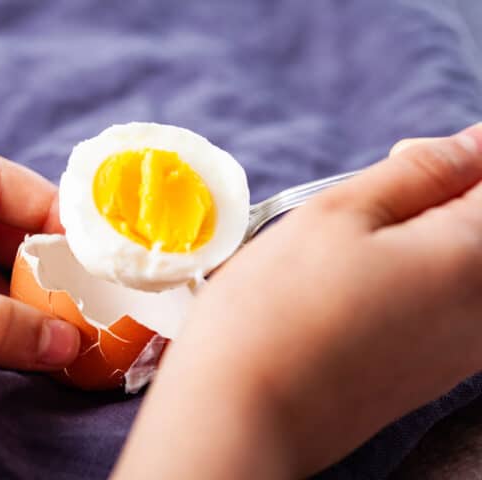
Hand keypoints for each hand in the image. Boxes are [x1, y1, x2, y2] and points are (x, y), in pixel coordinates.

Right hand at [114, 123, 481, 477]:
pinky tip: (353, 292)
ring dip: (419, 242)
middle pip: (480, 227)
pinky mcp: (433, 376)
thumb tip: (477, 144)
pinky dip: (411, 282)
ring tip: (349, 254)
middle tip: (369, 206)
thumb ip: (421, 171)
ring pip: (460, 266)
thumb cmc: (279, 305)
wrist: (245, 413)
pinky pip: (445, 306)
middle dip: (440, 200)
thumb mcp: (338, 213)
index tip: (403, 161)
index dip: (460, 158)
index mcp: (478, 256)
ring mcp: (466, 351)